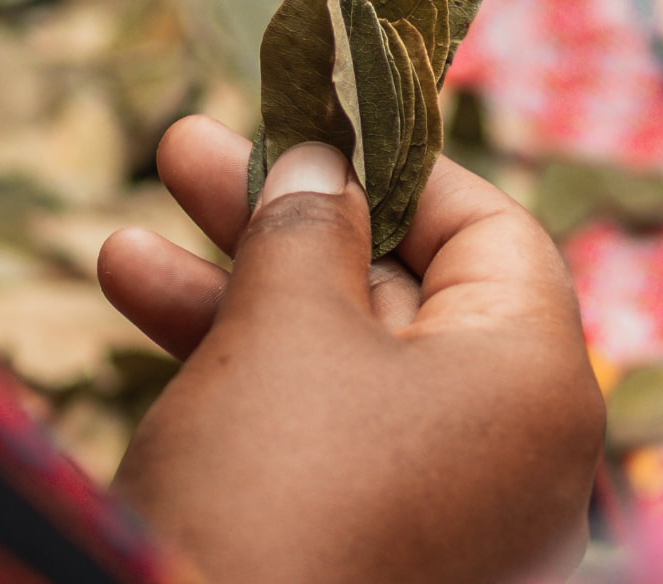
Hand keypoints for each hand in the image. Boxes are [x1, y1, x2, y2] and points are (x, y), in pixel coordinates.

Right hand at [99, 117, 602, 583]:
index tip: (305, 123)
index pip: (490, 232)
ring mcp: (448, 516)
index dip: (393, 164)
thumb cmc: (271, 488)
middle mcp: (515, 454)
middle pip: (403, 293)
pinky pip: (325, 442)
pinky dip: (245, 380)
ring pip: (345, 368)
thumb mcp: (284, 325)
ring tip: (125, 244)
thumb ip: (307, 223)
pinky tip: (138, 317)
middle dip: (282, 220)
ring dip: (236, 295)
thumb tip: (327, 164)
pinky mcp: (377, 558)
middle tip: (183, 154)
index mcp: (537, 382)